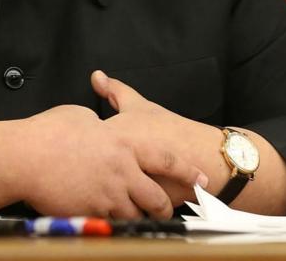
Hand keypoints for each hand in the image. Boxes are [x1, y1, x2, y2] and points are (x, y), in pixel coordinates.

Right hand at [14, 104, 206, 218]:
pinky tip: (112, 227)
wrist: (25, 157)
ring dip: (138, 219)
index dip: (186, 171)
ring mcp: (107, 194)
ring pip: (134, 215)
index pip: (166, 159)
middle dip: (164, 208)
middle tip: (168, 212)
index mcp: (124, 143)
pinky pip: (110, 225)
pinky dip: (113, 227)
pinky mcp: (91, 212)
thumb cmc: (48, 131)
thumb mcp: (80, 115)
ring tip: (142, 224)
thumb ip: (98, 122)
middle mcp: (122, 170)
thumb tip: (100, 124)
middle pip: (155, 197)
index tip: (201, 180)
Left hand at [92, 69, 226, 205]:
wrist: (204, 158)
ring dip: (98, 193)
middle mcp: (119, 158)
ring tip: (106, 187)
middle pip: (87, 170)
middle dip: (85, 173)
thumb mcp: (141, 107)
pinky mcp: (139, 204)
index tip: (92, 150)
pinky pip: (115, 209)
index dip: (84, 147)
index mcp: (115, 134)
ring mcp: (128, 182)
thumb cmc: (171, 130)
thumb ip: (116, 91)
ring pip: (100, 193)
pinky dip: (113, 208)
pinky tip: (118, 201)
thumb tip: (96, 75)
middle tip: (93, 170)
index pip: (81, 144)